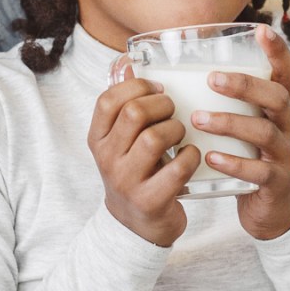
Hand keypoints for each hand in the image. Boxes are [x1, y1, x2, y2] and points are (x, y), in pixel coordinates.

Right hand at [88, 68, 196, 245]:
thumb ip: (123, 106)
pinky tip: (192, 155)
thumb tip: (128, 64)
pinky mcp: (150, 200)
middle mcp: (107, 158)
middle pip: (134, 113)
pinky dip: (192, 156)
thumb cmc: (134, 172)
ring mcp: (126, 181)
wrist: (134, 226)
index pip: (108, 100)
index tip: (157, 89)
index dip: (137, 86)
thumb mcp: (119, 141)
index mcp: (97, 138)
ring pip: (155, 138)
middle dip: (163, 105)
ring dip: (177, 129)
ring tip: (182, 134)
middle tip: (174, 110)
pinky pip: (178, 168)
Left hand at [191, 25, 289, 238]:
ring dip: (231, 123)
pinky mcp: (277, 183)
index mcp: (277, 108)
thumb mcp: (240, 125)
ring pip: (265, 133)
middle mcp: (286, 126)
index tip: (261, 30)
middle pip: (277, 97)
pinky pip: (260, 171)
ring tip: (198, 119)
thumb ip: (218, 101)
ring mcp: (284, 155)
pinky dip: (235, 164)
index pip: (287, 73)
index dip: (278, 51)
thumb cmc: (245, 156)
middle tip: (211, 79)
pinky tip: (211, 158)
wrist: (270, 209)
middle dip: (245, 85)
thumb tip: (161, 74)